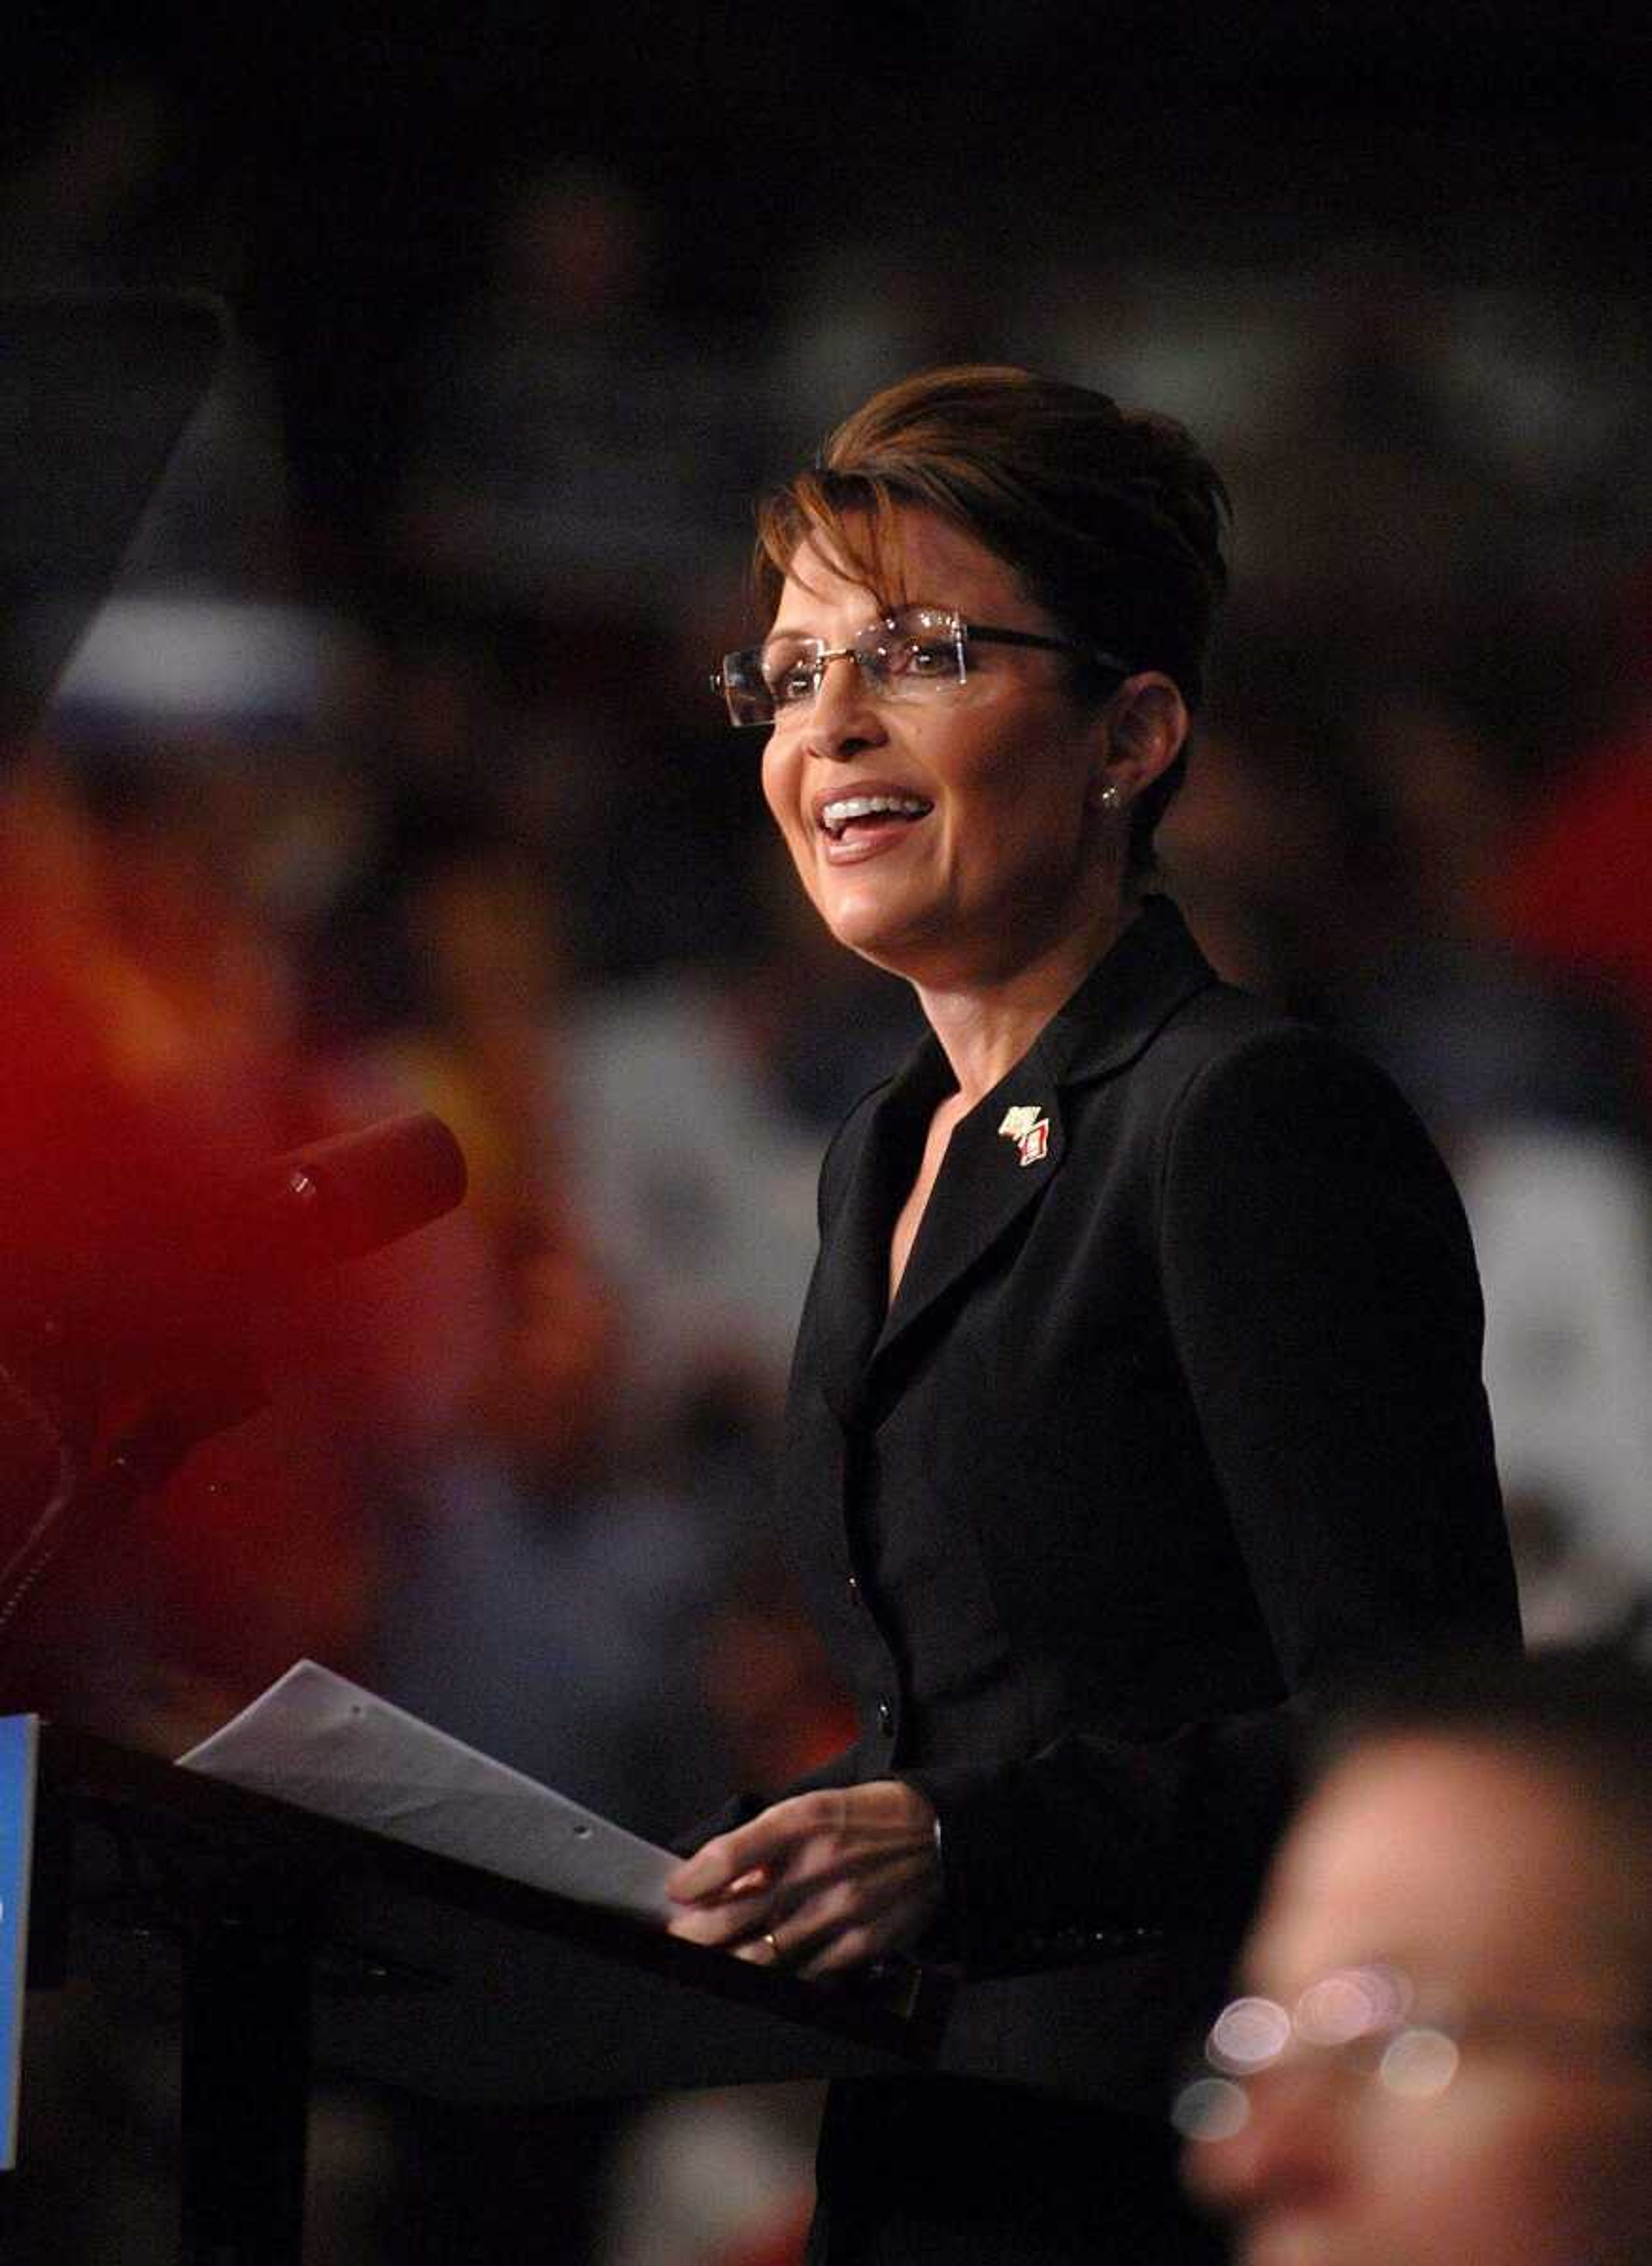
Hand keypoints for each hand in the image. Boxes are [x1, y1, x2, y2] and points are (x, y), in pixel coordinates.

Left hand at [665, 1780, 940, 1980]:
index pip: (731, 1854)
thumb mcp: (814, 1807)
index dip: (693, 1878)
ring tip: (705, 1964)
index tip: (675, 1891)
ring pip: (765, 1954)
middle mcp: (820, 1866)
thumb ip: (766, 1842)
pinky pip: (806, 1975)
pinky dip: (778, 1979)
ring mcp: (842, 1910)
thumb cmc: (867, 1818)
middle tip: (677, 1939)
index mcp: (804, 1821)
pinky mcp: (863, 1944)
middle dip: (696, 1934)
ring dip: (726, 1963)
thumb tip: (718, 1879)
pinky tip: (760, 1977)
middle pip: (738, 1914)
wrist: (939, 1836)